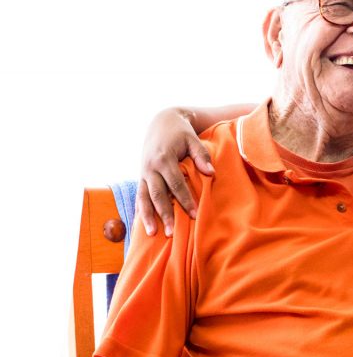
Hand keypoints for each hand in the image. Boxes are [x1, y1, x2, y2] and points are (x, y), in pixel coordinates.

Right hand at [137, 108, 212, 236]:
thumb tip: (211, 173)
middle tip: (171, 233)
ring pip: (144, 198)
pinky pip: (139, 195)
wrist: (162, 122)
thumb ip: (201, 155)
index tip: (194, 214)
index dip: (185, 199)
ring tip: (152, 234)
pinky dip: (140, 209)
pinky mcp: (141, 176)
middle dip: (165, 214)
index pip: (175, 184)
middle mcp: (150, 168)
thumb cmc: (180, 132)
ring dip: (148, 216)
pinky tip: (142, 224)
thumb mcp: (192, 139)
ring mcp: (143, 173)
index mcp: (164, 159)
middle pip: (158, 195)